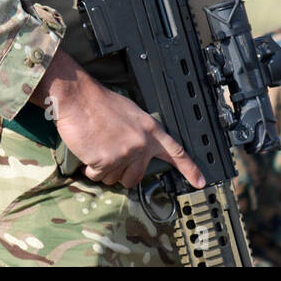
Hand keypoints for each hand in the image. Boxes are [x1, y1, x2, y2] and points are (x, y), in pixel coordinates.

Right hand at [37, 52, 205, 189]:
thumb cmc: (101, 104)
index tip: (200, 182)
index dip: (190, 169)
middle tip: (110, 153)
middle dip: (122, 172)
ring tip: (99, 146)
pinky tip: (90, 149)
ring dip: (104, 169)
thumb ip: (140, 135)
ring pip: (115, 179)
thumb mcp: (131, 115)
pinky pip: (98, 176)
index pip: (176, 152)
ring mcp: (125, 153)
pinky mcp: (106, 161)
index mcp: (151, 130)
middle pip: (137, 177)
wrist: (79, 98)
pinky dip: (90, 168)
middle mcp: (141, 144)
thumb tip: (140, 154)